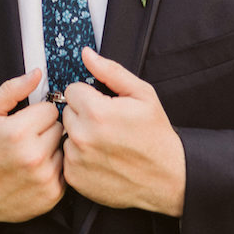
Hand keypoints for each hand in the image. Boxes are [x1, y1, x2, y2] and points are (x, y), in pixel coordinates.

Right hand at [0, 69, 64, 229]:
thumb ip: (12, 89)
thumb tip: (37, 73)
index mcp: (18, 132)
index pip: (51, 109)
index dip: (38, 113)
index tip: (26, 121)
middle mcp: (34, 156)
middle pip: (60, 128)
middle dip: (46, 130)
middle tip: (27, 139)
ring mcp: (44, 178)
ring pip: (65, 149)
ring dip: (52, 150)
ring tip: (30, 155)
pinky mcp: (51, 194)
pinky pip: (65, 171)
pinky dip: (53, 169)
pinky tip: (35, 171)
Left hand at [62, 47, 185, 215]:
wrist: (167, 178)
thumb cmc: (156, 136)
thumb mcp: (142, 94)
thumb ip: (111, 71)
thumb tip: (87, 54)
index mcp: (97, 112)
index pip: (72, 90)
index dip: (89, 95)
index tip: (104, 106)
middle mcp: (82, 136)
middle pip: (67, 112)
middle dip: (83, 115)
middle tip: (108, 126)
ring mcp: (77, 159)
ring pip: (66, 135)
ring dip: (80, 136)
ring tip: (106, 143)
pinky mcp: (75, 178)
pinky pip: (67, 157)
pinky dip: (80, 157)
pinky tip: (101, 159)